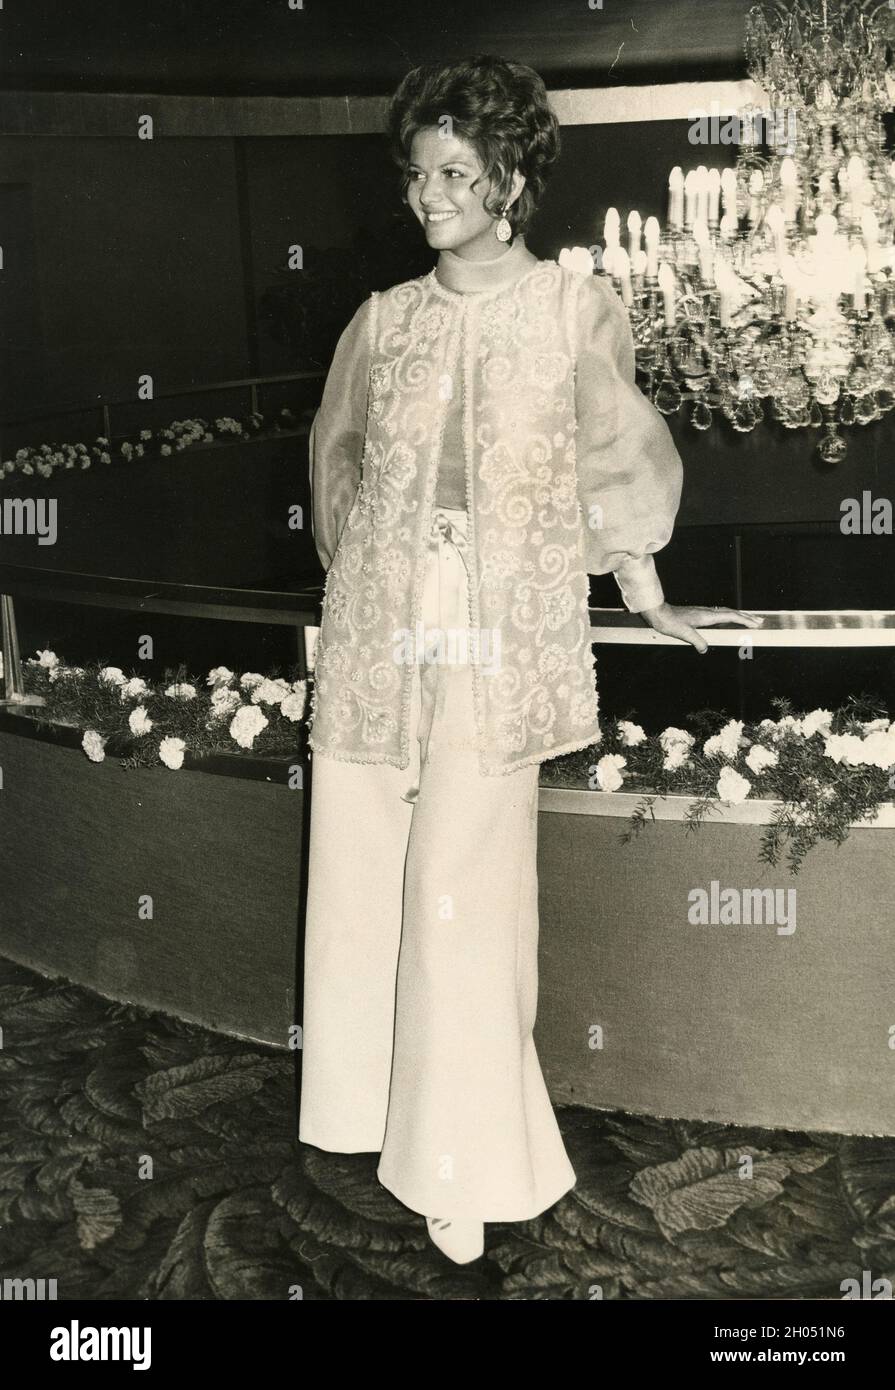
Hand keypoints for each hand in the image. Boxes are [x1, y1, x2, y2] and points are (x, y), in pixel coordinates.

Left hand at [636, 602, 763, 653]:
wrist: (658, 613)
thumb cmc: (670, 622)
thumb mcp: (684, 634)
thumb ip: (697, 641)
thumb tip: (705, 650)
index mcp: (706, 616)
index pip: (730, 616)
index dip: (744, 620)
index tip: (756, 623)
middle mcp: (707, 612)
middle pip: (731, 613)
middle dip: (746, 617)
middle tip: (760, 621)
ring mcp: (703, 612)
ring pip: (725, 612)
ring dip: (738, 616)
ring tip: (749, 620)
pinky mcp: (699, 614)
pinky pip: (718, 614)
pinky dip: (728, 616)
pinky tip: (728, 620)